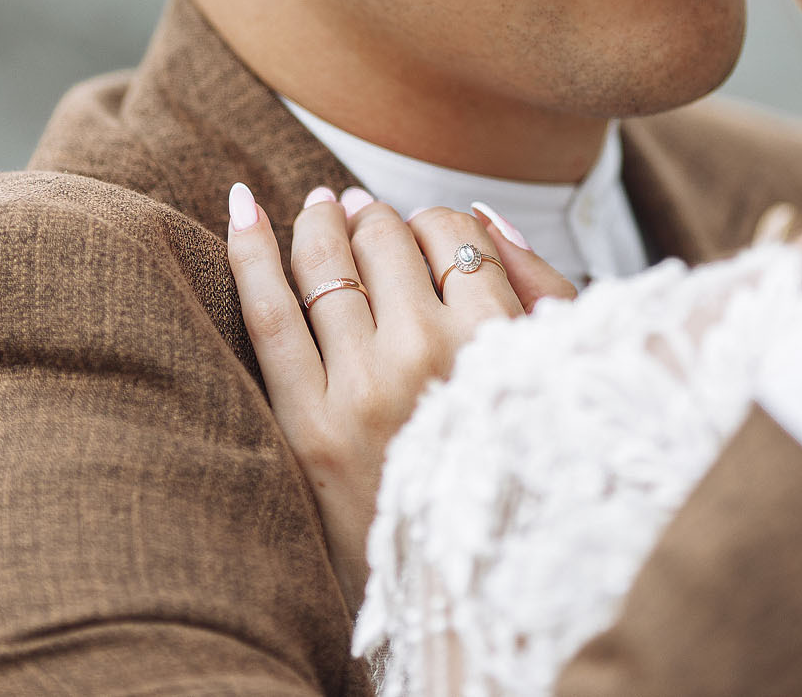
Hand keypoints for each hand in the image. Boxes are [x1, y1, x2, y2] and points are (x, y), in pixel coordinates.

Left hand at [225, 184, 575, 606]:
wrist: (456, 593)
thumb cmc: (516, 473)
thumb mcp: (559, 382)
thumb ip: (541, 290)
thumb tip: (483, 216)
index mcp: (500, 343)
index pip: (455, 237)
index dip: (437, 222)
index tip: (427, 233)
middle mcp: (429, 358)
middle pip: (388, 241)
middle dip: (377, 220)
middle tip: (366, 217)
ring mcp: (361, 390)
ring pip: (327, 264)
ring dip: (321, 222)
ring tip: (321, 209)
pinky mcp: (306, 424)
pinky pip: (267, 311)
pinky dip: (250, 249)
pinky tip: (242, 208)